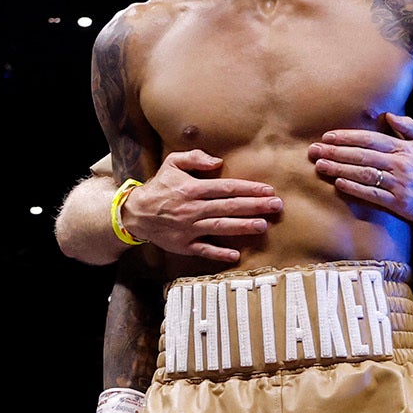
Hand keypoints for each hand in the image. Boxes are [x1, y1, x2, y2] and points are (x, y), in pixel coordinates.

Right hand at [121, 149, 283, 263]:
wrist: (136, 213)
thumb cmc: (160, 186)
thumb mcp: (172, 163)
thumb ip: (195, 157)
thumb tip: (218, 161)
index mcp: (192, 188)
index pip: (226, 188)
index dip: (248, 189)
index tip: (268, 190)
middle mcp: (192, 209)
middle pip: (228, 207)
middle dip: (254, 206)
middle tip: (276, 206)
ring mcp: (188, 229)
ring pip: (220, 228)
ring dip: (242, 227)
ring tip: (263, 226)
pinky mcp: (184, 245)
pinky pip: (203, 250)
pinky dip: (219, 253)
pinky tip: (236, 254)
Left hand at [311, 113, 412, 223]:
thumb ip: (408, 127)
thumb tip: (388, 115)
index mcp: (404, 148)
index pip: (370, 139)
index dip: (347, 137)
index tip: (327, 136)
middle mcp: (400, 164)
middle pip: (362, 155)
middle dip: (336, 152)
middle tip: (313, 150)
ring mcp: (399, 184)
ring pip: (364, 174)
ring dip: (340, 168)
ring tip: (320, 165)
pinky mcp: (399, 203)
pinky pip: (373, 194)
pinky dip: (355, 188)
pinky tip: (339, 183)